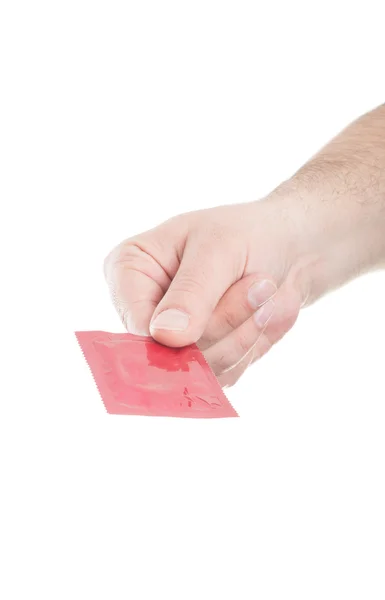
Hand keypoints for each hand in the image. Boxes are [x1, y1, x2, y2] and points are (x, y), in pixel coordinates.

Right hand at [104, 199, 305, 386]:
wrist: (293, 246)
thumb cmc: (250, 232)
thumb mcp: (220, 249)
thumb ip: (191, 293)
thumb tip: (165, 337)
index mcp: (130, 270)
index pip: (135, 322)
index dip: (172, 335)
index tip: (214, 312)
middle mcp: (145, 308)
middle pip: (168, 352)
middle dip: (224, 324)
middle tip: (261, 286)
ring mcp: (172, 338)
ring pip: (198, 368)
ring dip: (243, 335)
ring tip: (266, 291)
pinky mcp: (202, 358)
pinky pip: (223, 375)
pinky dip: (251, 346)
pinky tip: (263, 313)